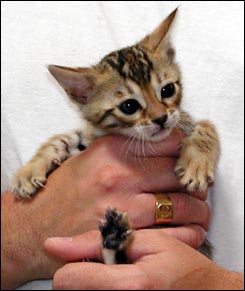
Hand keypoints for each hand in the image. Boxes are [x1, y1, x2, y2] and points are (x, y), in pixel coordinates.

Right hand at [1, 130, 208, 288]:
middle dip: (193, 181)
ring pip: (181, 205)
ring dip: (198, 209)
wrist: (33, 226)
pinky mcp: (124, 237)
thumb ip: (126, 152)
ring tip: (199, 212)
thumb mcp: (90, 157)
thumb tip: (164, 149)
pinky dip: (189, 234)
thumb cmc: (63, 191)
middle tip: (196, 189)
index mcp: (111, 150)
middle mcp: (119, 174)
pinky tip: (191, 231)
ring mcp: (122, 207)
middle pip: (178, 173)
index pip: (168, 141)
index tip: (184, 160)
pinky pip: (172, 236)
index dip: (182, 151)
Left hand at [45, 229, 243, 289]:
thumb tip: (53, 244)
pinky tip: (118, 286)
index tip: (91, 259)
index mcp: (130, 286)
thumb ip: (101, 241)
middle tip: (109, 268)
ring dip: (91, 286)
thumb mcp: (147, 241)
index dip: (73, 265)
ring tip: (115, 277)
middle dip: (83, 276)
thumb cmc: (180, 264)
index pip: (66, 280)